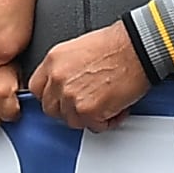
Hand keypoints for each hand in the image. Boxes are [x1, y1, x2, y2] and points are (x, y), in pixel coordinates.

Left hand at [31, 21, 151, 131]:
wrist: (136, 49)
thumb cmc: (116, 46)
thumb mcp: (77, 50)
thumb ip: (64, 68)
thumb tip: (64, 83)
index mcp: (53, 62)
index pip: (37, 88)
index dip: (51, 96)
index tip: (61, 98)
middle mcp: (57, 79)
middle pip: (51, 108)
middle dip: (69, 110)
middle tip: (86, 104)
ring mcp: (70, 96)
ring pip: (71, 120)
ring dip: (88, 117)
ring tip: (104, 105)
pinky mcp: (88, 110)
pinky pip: (93, 126)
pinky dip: (107, 122)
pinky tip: (115, 108)